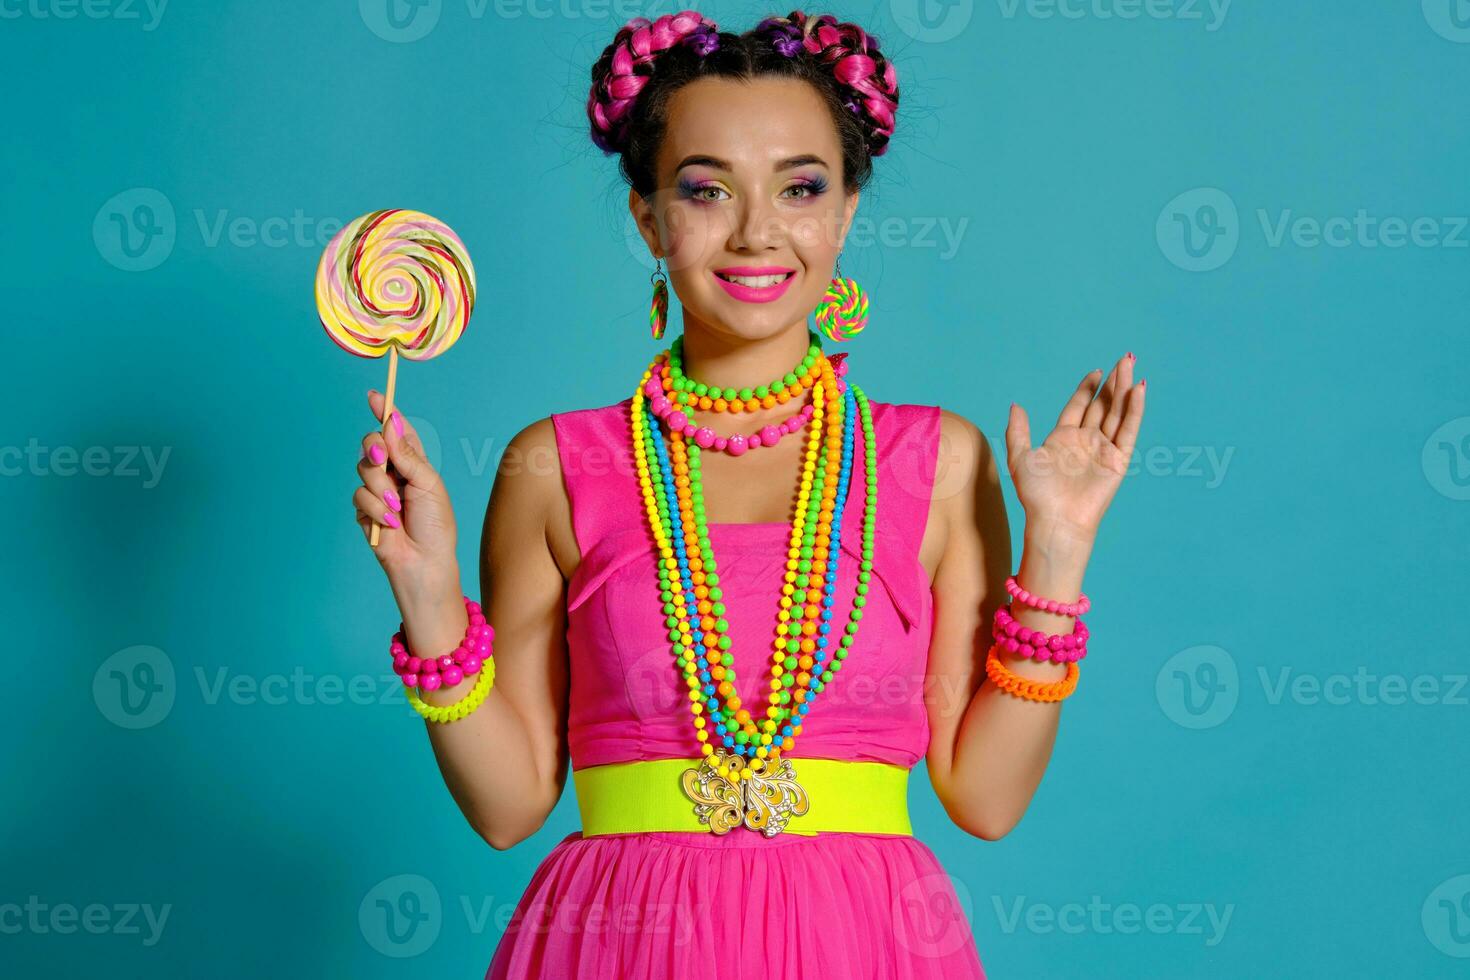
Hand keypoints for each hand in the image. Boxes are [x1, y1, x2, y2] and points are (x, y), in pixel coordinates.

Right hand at [353, 390, 458, 590]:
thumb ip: (406, 455)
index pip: (396, 432)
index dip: (385, 413)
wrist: (425, 562)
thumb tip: (390, 423)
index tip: (374, 396)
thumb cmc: (436, 524)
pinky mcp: (364, 509)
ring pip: (363, 469)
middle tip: (382, 461)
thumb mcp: (428, 483)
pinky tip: (391, 523)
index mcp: (414, 462)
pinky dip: (376, 508)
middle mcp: (394, 473)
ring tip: (399, 508)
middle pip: (372, 444)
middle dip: (374, 449)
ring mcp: (377, 490)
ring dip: (382, 489)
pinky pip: (360, 495)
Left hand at [1004, 353, 1146, 542]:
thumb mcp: (1020, 458)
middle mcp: (1086, 442)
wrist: (1055, 519)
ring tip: (1131, 365)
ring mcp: (1104, 449)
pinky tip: (1139, 391)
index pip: (1080, 406)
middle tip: (1124, 359)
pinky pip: (1128, 430)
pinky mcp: (1118, 460)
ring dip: (1125, 389)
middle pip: (1103, 406)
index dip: (1088, 388)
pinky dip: (1135, 410)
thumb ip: (1017, 431)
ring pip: (1118, 413)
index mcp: (1064, 439)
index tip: (1097, 371)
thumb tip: (1015, 405)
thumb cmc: (1036, 495)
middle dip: (1113, 383)